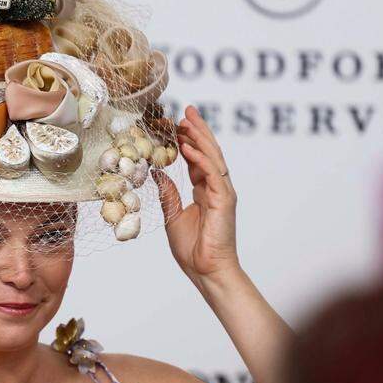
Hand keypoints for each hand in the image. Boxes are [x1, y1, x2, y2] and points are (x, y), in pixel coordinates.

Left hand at [154, 105, 239, 285]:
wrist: (207, 271)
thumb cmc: (193, 250)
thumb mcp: (173, 216)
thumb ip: (169, 193)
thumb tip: (158, 173)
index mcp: (205, 191)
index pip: (198, 159)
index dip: (189, 140)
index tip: (178, 124)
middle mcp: (216, 188)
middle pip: (208, 152)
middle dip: (198, 130)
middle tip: (187, 111)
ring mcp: (222, 193)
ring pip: (213, 158)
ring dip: (200, 138)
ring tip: (188, 121)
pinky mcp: (224, 201)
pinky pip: (213, 174)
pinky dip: (201, 159)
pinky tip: (189, 147)